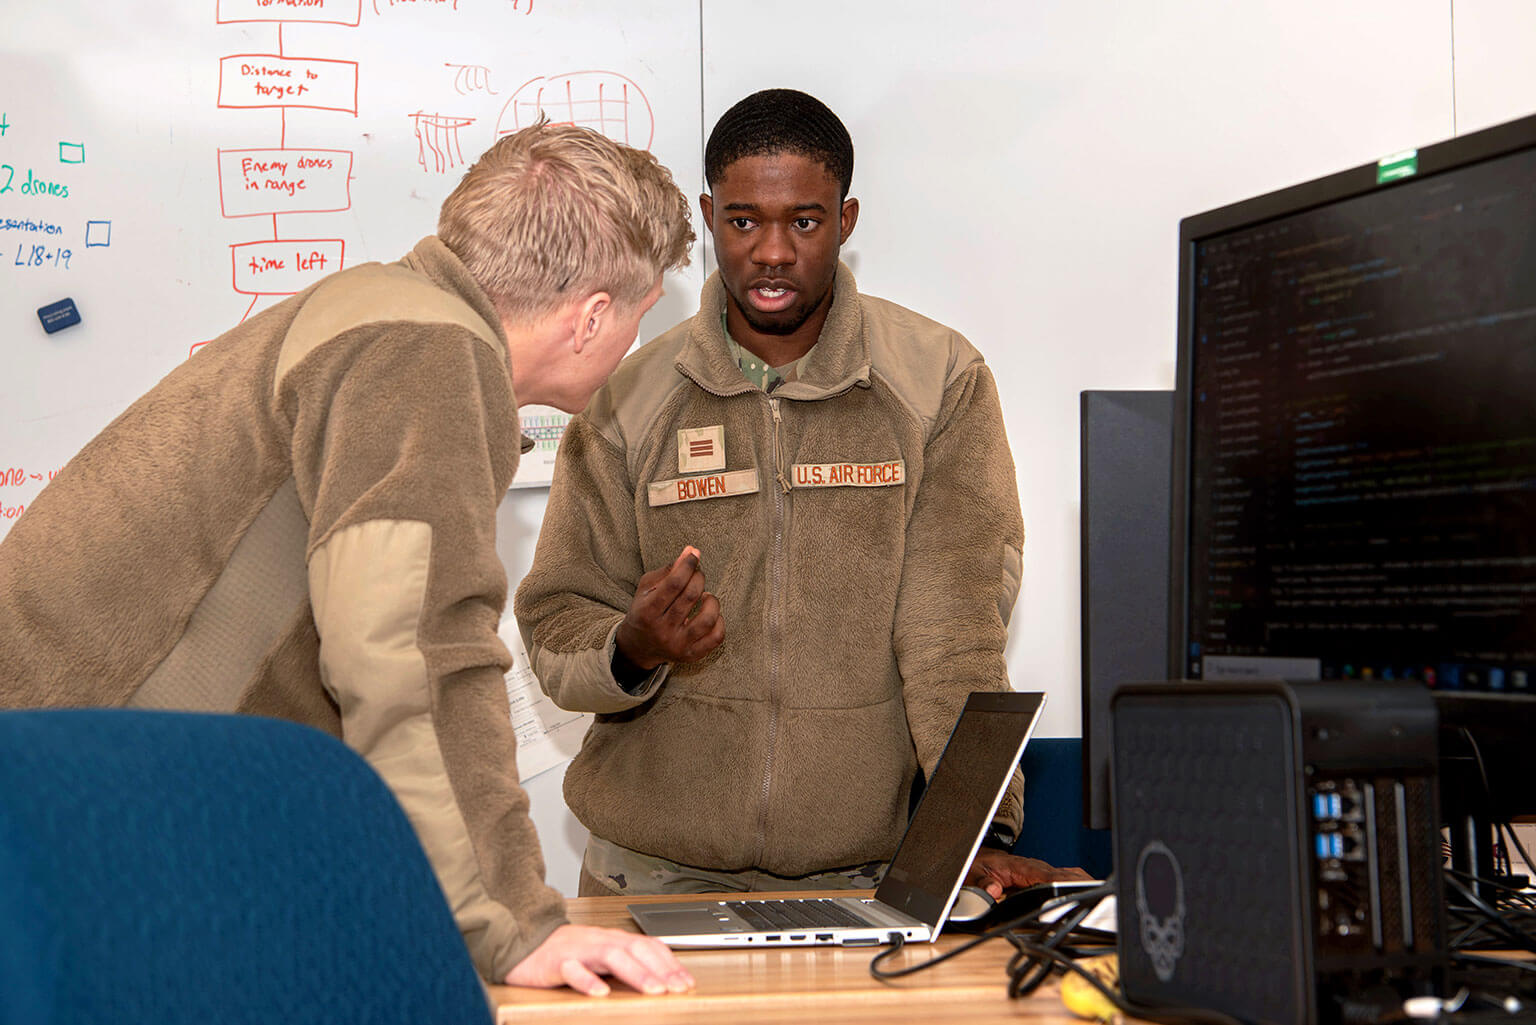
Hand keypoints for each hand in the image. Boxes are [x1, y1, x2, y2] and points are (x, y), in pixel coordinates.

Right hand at [504, 923, 694, 995]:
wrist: (522, 942)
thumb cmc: (565, 952)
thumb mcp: (600, 955)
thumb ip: (626, 962)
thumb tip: (660, 978)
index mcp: (612, 939)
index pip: (647, 946)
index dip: (670, 963)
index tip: (686, 982)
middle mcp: (599, 941)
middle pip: (634, 949)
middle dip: (660, 969)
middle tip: (678, 988)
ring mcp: (577, 950)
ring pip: (610, 956)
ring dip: (635, 972)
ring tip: (652, 989)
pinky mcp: (555, 963)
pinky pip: (572, 969)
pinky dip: (588, 980)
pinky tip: (601, 993)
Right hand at [615, 546, 723, 670]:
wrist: (639, 647)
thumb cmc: (645, 610)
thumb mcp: (648, 588)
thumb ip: (669, 569)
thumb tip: (691, 551)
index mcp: (647, 611)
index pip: (673, 584)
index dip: (687, 565)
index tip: (694, 555)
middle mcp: (662, 630)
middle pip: (690, 596)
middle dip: (698, 578)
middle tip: (697, 574)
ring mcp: (678, 645)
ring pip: (707, 619)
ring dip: (712, 600)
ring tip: (705, 596)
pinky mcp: (691, 655)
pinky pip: (716, 637)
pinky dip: (719, 621)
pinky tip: (710, 614)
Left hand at [965, 848, 1093, 899]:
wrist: (974, 858)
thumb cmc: (974, 865)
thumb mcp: (972, 875)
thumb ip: (982, 883)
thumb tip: (993, 890)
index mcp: (1017, 865)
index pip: (1045, 874)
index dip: (1061, 882)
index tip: (1075, 889)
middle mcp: (1031, 867)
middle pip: (1062, 874)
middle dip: (1080, 883)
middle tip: (1098, 896)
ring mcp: (1037, 871)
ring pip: (1065, 874)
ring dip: (1081, 882)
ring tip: (1098, 895)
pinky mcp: (1038, 876)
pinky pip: (1060, 878)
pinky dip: (1074, 883)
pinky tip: (1085, 891)